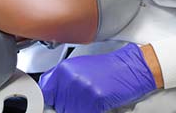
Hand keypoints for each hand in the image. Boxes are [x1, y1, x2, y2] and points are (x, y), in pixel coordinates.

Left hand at [39, 43, 156, 112]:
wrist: (129, 67)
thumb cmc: (107, 68)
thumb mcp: (79, 67)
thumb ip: (62, 80)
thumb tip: (50, 94)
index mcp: (64, 69)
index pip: (46, 91)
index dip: (52, 100)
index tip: (55, 103)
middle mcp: (71, 78)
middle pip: (59, 105)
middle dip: (68, 106)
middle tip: (82, 99)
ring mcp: (83, 89)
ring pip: (71, 111)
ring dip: (80, 110)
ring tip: (91, 100)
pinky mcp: (95, 99)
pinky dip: (92, 111)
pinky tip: (99, 103)